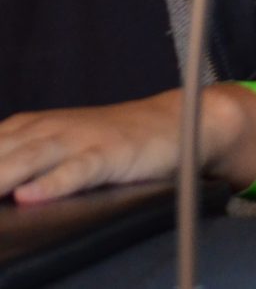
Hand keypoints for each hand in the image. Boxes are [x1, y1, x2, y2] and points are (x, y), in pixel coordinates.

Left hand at [0, 91, 202, 202]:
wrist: (177, 121)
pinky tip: (31, 196)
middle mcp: (47, 131)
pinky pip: (77, 170)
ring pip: (26, 159)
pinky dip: (52, 183)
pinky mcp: (110, 154)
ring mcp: (78, 140)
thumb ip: (16, 162)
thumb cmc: (110, 141)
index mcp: (28, 129)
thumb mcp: (56, 145)